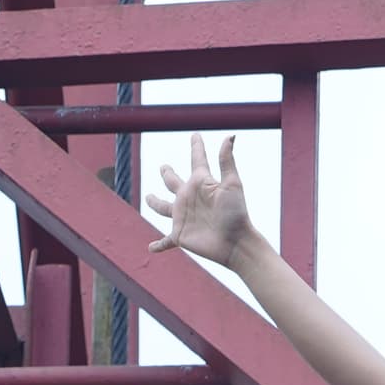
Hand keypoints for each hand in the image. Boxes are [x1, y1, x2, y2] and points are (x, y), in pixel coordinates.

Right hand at [143, 134, 259, 269]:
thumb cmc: (236, 213)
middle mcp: (190, 197)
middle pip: (173, 182)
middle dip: (167, 174)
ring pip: (164, 208)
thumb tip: (230, 136)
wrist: (236, 242)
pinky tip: (151, 248)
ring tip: (148, 198)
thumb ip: (226, 160)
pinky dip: (159, 244)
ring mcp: (183, 217)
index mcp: (202, 183)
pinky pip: (166, 241)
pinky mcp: (180, 235)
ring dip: (155, 203)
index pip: (197, 160)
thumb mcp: (232, 184)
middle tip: (163, 167)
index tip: (195, 135)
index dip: (196, 147)